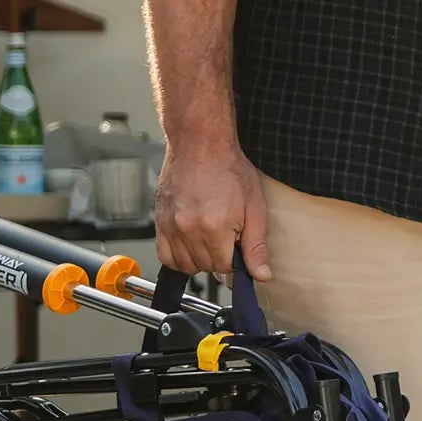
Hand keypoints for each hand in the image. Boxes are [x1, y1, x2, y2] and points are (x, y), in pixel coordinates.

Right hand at [154, 138, 270, 280]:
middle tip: (225, 237)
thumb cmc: (229, 169)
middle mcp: (189, 229)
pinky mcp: (159, 221)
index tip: (237, 244)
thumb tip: (261, 276)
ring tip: (209, 239)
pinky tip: (190, 245)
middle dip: (219, 258)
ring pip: (185, 265)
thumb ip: (256, 246)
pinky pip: (164, 255)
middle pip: (205, 267)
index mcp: (215, 227)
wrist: (200, 145)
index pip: (225, 267)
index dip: (235, 259)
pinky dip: (178, 257)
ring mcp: (171, 226)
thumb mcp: (255, 207)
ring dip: (199, 259)